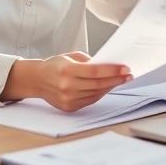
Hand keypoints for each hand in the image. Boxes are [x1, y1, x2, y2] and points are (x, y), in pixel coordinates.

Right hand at [3, 52, 131, 111]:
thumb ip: (89, 62)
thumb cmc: (55, 66)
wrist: (37, 80)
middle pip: (98, 84)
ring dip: (110, 87)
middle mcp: (67, 86)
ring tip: (120, 80)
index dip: (113, 71)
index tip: (125, 69)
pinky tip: (107, 87)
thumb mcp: (70, 57)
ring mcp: (68, 99)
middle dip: (116, 79)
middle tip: (128, 75)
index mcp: (67, 70)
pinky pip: (90, 100)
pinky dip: (100, 93)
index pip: (95, 72)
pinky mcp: (70, 107)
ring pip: (96, 94)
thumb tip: (108, 66)